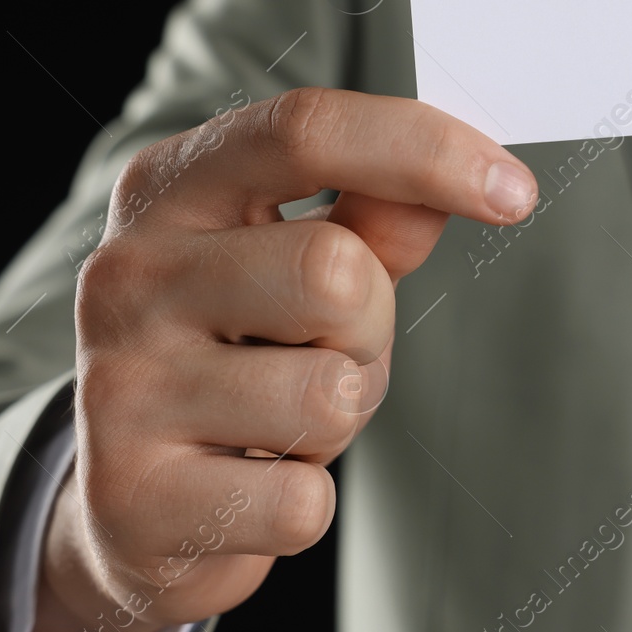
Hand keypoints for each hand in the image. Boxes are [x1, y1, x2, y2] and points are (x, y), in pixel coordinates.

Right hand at [27, 88, 537, 631]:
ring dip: (338, 418)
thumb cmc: (231, 359)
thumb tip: (439, 190)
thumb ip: (371, 220)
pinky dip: (301, 502)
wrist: (123, 502)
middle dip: (371, 325)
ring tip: (275, 420)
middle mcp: (127, 272)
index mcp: (168, 188)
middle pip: (336, 271)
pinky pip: (302, 501)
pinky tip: (244, 485)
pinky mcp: (130, 497)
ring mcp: (118, 385)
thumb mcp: (296, 267)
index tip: (514, 191)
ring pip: (328, 393)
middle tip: (323, 352)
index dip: (425, 150)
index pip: (304, 130)